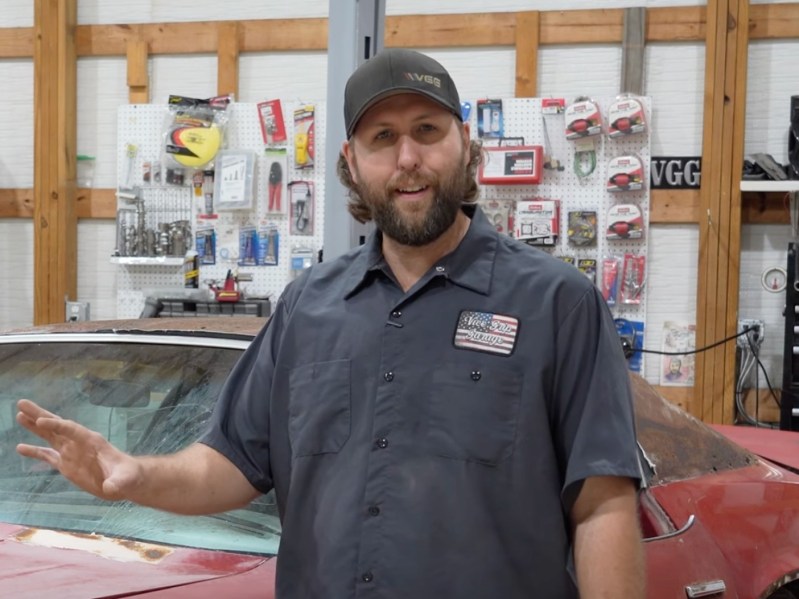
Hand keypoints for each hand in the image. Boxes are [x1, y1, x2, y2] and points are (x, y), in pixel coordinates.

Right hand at [15, 399, 140, 500]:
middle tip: (21, 403)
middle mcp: (78, 443)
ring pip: (49, 437)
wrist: (126, 482)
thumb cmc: (128, 476)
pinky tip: (19, 447)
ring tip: (19, 415)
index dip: (57, 425)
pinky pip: (47, 456)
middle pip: (56, 426)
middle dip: (39, 414)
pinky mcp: (66, 465)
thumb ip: (118, 482)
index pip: (71, 429)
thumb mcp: (125, 479)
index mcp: (92, 441)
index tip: (41, 420)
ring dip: (34, 427)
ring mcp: (71, 453)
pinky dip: (34, 451)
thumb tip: (110, 488)